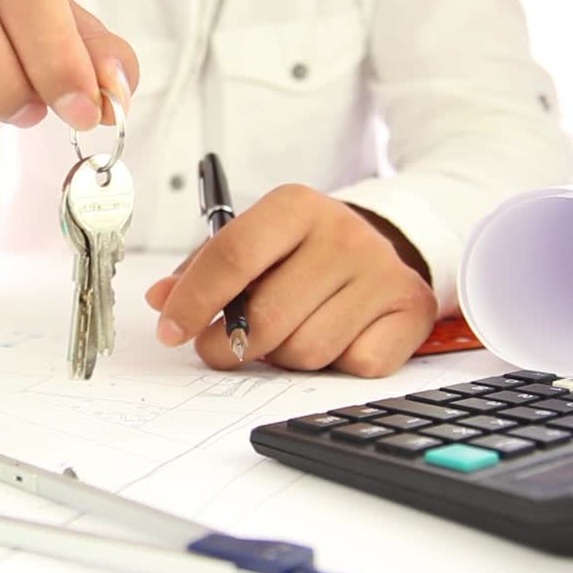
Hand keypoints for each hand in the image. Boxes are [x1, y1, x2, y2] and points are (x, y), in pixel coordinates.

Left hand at [144, 185, 436, 376]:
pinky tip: (336, 337)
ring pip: (307, 350)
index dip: (194, 301)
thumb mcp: (254, 242)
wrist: (382, 247)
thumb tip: (161, 299)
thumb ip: (204, 268)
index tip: (171, 330)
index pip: (233, 256)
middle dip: (231, 345)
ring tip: (289, 332)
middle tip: (222, 348)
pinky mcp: (411, 309)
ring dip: (285, 357)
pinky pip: (355, 365)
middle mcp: (343, 234)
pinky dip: (337, 365)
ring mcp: (382, 272)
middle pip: (267, 317)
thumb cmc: (302, 251)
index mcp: (296, 207)